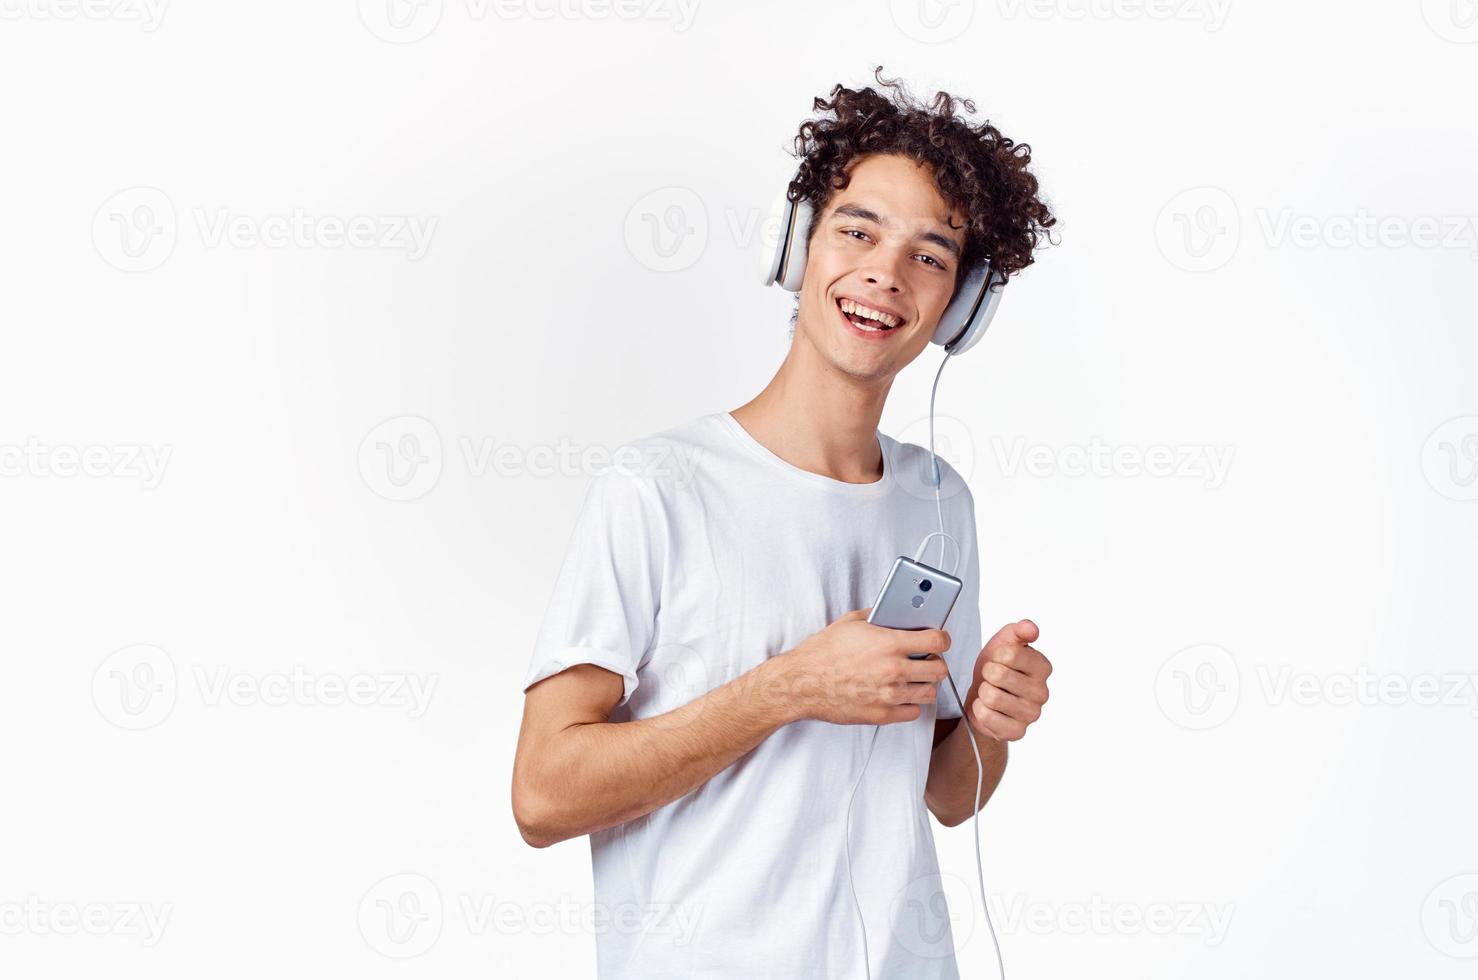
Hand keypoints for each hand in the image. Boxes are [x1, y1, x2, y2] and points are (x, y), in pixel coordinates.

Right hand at [779, 608, 951, 725]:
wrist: (802, 683)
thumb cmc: (822, 652)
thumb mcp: (850, 622)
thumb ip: (878, 616)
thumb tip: (896, 613)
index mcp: (889, 643)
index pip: (937, 641)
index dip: (943, 639)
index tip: (940, 639)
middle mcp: (894, 670)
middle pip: (940, 669)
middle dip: (936, 662)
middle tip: (927, 659)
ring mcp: (890, 695)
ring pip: (929, 692)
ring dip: (924, 683)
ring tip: (913, 677)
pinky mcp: (882, 714)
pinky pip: (913, 712)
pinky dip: (910, 703)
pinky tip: (900, 694)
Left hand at [967, 619, 1050, 741]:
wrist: (984, 697)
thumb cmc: (996, 668)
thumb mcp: (1004, 643)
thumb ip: (1018, 631)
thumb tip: (1031, 628)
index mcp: (1042, 667)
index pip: (1009, 654)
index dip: (995, 656)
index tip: (999, 660)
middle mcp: (1042, 692)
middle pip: (998, 674)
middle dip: (987, 674)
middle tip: (992, 678)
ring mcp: (1031, 714)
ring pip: (991, 696)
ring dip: (983, 692)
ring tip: (990, 692)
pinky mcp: (1017, 731)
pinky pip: (986, 716)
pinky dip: (979, 710)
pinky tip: (988, 708)